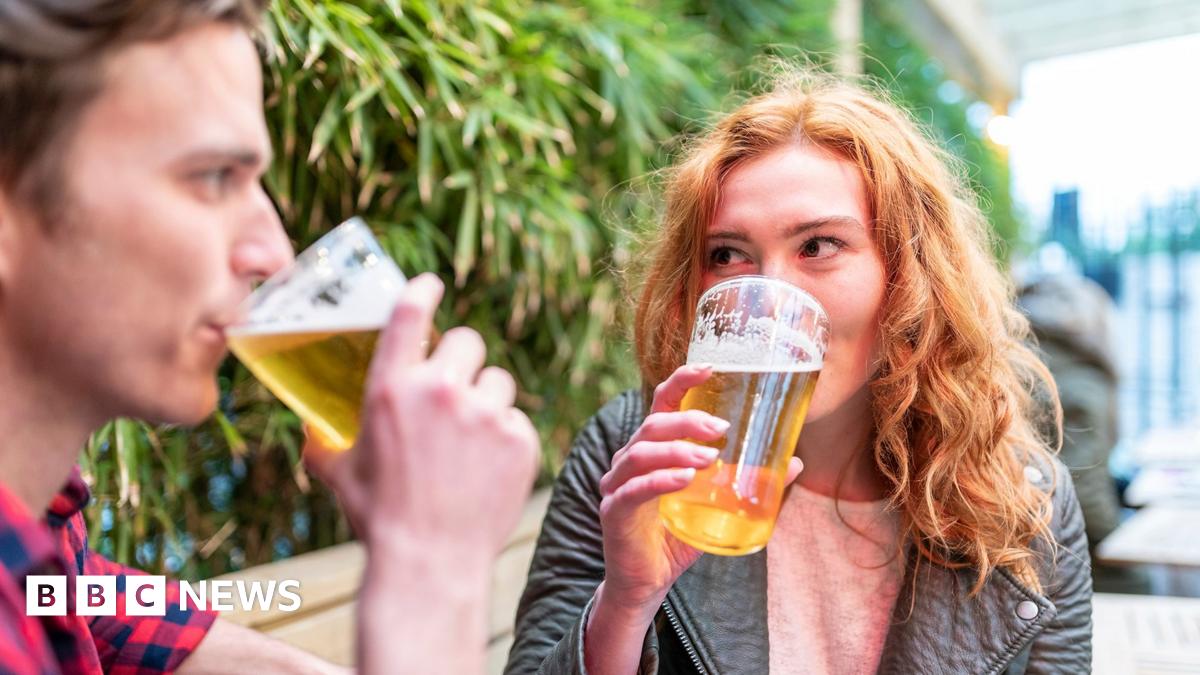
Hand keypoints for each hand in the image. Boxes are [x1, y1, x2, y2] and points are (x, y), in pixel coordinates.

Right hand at [304, 273, 539, 559]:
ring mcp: (485, 413)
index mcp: (390, 388)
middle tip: (453, 392)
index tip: (431, 284)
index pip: (411, 313)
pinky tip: (486, 468)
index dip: (423, 291)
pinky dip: (505, 438)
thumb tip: (312, 432)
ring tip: (469, 440)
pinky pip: (516, 420)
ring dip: (486, 400)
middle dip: (461, 361)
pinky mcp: (519, 438)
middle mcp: (440, 390)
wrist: (429, 564)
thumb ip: (324, 443)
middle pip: (468, 341)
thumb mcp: (340, 474)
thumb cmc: (379, 518)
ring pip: (497, 381)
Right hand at [593, 364, 803, 617]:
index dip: (682, 381)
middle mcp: (629, 460)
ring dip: (677, 450)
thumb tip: (795, 462)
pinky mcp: (614, 511)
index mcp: (652, 449)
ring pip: (641, 453)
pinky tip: (685, 479)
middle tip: (722, 428)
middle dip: (687, 421)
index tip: (710, 368)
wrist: (647, 583)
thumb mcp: (716, 506)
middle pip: (653, 424)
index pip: (661, 403)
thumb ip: (748, 482)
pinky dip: (660, 481)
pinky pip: (635, 489)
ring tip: (710, 458)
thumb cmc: (677, 538)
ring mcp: (617, 484)